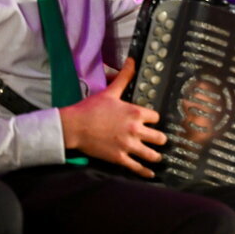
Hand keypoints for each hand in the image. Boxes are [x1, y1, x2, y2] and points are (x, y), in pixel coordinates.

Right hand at [59, 57, 167, 176]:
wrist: (74, 126)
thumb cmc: (91, 108)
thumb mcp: (110, 91)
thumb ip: (124, 77)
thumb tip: (132, 60)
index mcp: (135, 113)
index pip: (156, 118)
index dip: (154, 120)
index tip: (152, 122)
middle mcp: (135, 130)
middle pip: (159, 137)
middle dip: (160, 139)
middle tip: (160, 141)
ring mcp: (128, 145)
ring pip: (151, 154)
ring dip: (155, 156)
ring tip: (157, 157)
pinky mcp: (119, 158)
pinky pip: (137, 167)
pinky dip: (145, 171)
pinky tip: (150, 174)